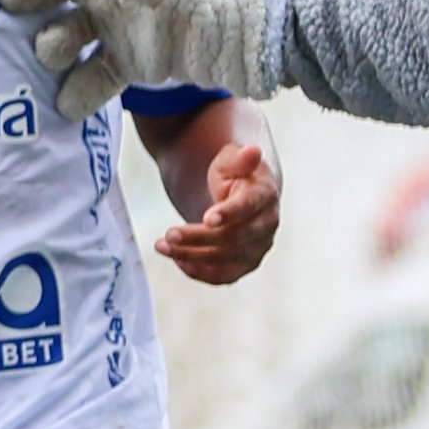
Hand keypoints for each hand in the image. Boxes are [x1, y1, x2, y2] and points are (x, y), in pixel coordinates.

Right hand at [0, 0, 274, 121]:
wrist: (233, 32)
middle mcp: (103, 0)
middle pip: (51, 3)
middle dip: (29, 11)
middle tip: (10, 20)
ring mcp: (115, 34)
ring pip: (66, 44)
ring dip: (52, 52)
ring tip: (53, 60)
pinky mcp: (130, 68)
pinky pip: (92, 82)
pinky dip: (77, 96)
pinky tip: (65, 107)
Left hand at [157, 136, 281, 283]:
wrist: (241, 196)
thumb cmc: (233, 174)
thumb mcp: (230, 160)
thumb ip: (238, 158)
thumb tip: (253, 152)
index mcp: (265, 196)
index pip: (249, 207)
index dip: (229, 213)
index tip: (206, 218)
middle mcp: (266, 226)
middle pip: (233, 238)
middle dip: (198, 238)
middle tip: (168, 233)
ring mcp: (257, 249)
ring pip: (224, 261)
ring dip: (191, 255)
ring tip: (161, 245)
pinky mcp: (243, 266)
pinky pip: (221, 277)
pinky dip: (197, 271)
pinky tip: (176, 259)